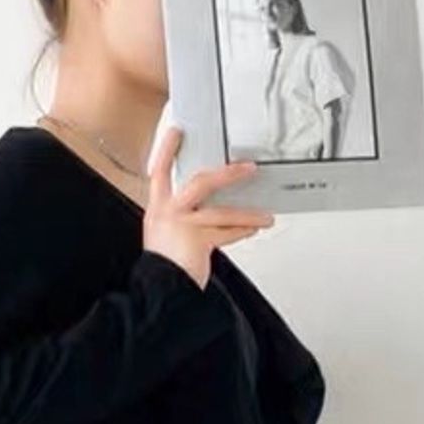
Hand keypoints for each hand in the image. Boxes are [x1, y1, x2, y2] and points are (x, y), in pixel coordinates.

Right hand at [142, 126, 273, 287]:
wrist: (159, 290)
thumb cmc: (165, 267)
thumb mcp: (166, 235)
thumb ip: (183, 219)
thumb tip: (208, 209)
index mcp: (157, 208)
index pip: (158, 170)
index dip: (167, 149)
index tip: (177, 133)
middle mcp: (167, 212)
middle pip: (200, 182)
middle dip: (228, 174)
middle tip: (249, 167)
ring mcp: (182, 225)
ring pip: (221, 211)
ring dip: (248, 213)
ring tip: (266, 215)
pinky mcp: (197, 240)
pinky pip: (226, 232)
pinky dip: (242, 231)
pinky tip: (254, 228)